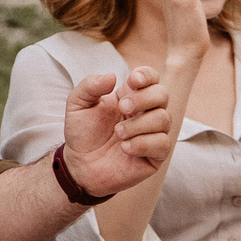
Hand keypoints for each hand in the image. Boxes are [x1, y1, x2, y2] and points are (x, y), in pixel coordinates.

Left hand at [60, 65, 175, 198]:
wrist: (80, 165)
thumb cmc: (82, 133)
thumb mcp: (77, 105)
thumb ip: (90, 86)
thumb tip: (112, 76)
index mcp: (130, 96)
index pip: (151, 78)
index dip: (147, 75)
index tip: (133, 80)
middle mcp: (146, 112)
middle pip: (162, 94)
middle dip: (143, 98)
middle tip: (122, 108)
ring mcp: (153, 133)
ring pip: (163, 119)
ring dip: (138, 124)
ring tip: (118, 133)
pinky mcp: (155, 155)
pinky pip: (162, 143)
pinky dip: (142, 144)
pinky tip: (125, 148)